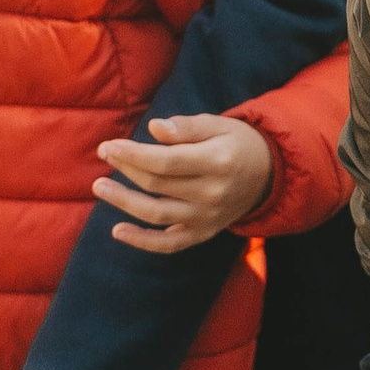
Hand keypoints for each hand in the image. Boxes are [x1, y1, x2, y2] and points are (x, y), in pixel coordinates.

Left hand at [92, 113, 275, 251]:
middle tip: (105, 153)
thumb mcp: (218, 125)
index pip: (166, 161)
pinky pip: (170, 244)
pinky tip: (118, 231)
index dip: (133, 154)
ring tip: (99, 187)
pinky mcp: (204, 233)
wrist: (270, 174)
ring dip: (124, 202)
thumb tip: (154, 129)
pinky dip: (143, 241)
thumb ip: (186, 128)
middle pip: (158, 184)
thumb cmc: (237, 143)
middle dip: (126, 168)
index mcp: (218, 162)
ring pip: (157, 214)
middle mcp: (213, 193)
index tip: (110, 145)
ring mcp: (208, 217)